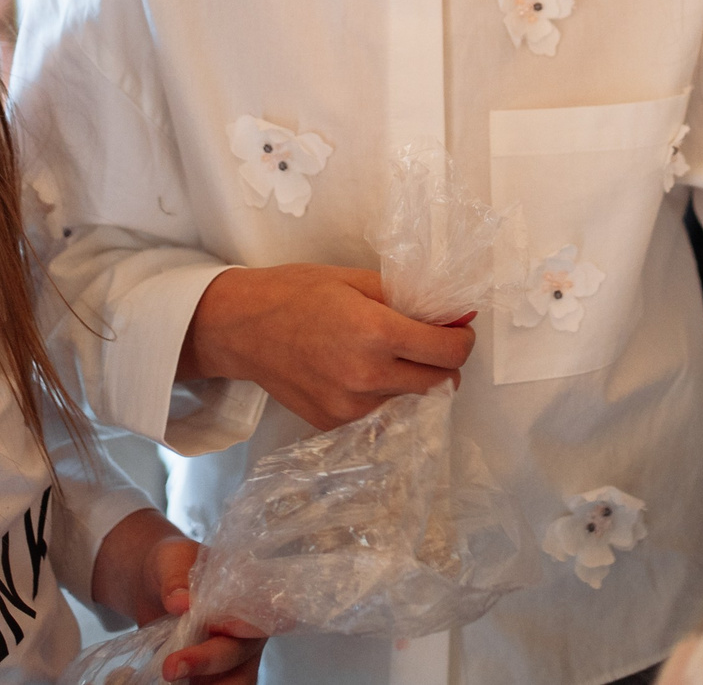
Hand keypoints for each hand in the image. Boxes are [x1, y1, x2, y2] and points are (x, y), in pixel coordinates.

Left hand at [93, 511, 265, 682]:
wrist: (151, 587)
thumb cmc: (171, 565)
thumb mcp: (170, 560)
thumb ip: (176, 579)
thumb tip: (179, 602)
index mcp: (249, 596)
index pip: (260, 614)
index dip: (248, 624)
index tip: (229, 627)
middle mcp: (245, 631)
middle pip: (240, 654)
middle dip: (209, 661)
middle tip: (171, 666)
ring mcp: (229, 658)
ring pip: (235, 681)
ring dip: (209, 684)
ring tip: (173, 677)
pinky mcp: (209, 675)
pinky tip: (173, 683)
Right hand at [179, 264, 474, 430]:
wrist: (241, 328)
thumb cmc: (296, 293)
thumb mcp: (356, 280)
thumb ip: (407, 298)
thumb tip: (452, 314)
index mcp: (377, 334)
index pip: (449, 353)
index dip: (462, 341)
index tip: (457, 331)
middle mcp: (367, 377)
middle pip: (438, 382)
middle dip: (443, 362)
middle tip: (428, 341)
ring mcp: (350, 407)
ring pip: (408, 399)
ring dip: (409, 378)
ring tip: (380, 352)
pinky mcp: (333, 422)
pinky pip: (377, 410)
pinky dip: (379, 392)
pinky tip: (353, 368)